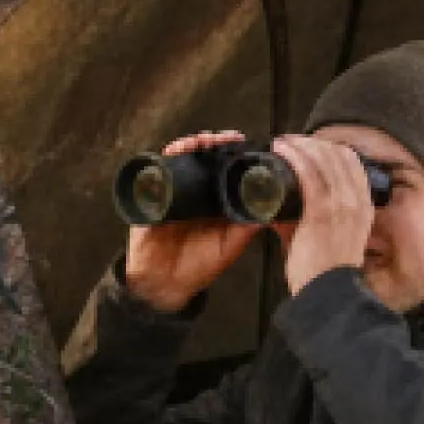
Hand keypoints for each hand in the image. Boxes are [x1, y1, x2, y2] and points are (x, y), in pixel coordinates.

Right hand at [123, 131, 259, 314]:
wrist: (165, 285)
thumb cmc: (198, 266)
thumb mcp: (230, 245)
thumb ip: (247, 226)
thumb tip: (272, 205)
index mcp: (211, 202)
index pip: (221, 169)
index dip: (231, 154)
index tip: (244, 143)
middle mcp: (192, 193)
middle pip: (202, 158)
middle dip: (214, 143)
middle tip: (228, 138)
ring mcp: (171, 193)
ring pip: (181, 160)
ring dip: (193, 145)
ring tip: (205, 140)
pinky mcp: (151, 198)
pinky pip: (157, 172)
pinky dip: (167, 158)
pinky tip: (178, 150)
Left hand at [274, 130, 376, 298]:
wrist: (329, 295)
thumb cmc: (326, 273)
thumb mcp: (331, 241)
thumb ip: (310, 221)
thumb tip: (282, 211)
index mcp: (364, 207)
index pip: (352, 164)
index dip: (331, 149)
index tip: (312, 145)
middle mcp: (357, 202)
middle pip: (339, 156)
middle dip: (314, 143)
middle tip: (292, 141)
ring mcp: (341, 206)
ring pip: (323, 160)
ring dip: (301, 145)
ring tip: (283, 141)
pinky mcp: (321, 212)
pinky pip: (309, 175)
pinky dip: (294, 158)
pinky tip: (282, 150)